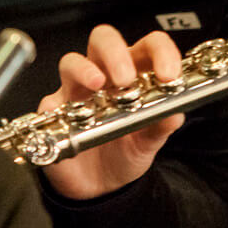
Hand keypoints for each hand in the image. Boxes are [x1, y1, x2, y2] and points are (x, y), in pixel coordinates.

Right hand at [38, 24, 186, 200]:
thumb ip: (161, 126)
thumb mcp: (149, 142)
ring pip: (72, 61)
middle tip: (126, 79)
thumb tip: (176, 113)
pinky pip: (51, 100)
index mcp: (135, 74)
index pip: (148, 47)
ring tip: (98, 86)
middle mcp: (105, 76)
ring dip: (85, 69)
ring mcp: (77, 90)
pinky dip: (62, 106)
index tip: (169, 74)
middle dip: (115, 52)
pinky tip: (74, 120)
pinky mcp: (55, 110)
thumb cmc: (124, 154)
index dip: (160, 52)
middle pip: (104, 39)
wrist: (100, 187)